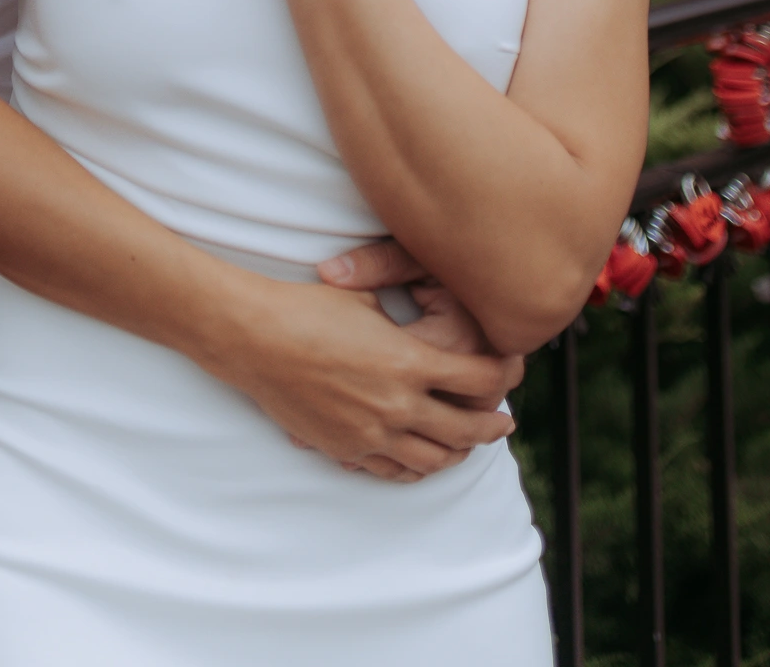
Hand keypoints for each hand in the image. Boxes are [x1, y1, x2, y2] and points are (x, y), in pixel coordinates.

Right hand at [208, 268, 517, 481]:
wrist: (257, 338)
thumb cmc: (310, 308)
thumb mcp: (366, 300)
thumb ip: (401, 322)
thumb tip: (420, 323)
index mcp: (409, 361)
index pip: (477, 377)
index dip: (502, 374)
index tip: (512, 370)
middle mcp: (397, 404)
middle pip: (464, 429)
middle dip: (490, 427)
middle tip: (504, 424)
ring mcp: (371, 432)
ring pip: (431, 459)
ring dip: (456, 454)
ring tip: (466, 447)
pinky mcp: (345, 448)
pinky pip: (391, 470)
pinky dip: (414, 467)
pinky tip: (420, 461)